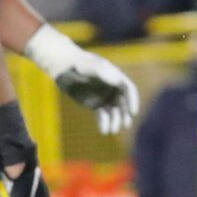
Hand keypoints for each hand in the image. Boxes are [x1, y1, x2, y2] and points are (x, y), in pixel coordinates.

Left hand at [25, 24, 139, 134]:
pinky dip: (104, 123)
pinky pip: (103, 115)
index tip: (133, 113)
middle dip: (125, 114)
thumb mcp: (90, 66)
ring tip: (112, 131)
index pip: (129, 89)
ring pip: (114, 111)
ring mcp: (104, 96)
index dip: (133, 101)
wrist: (64, 68)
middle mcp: (112, 87)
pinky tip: (104, 130)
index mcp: (115, 76)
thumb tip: (117, 80)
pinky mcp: (95, 104)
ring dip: (115, 121)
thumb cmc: (78, 64)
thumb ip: (103, 72)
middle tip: (125, 125)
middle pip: (123, 103)